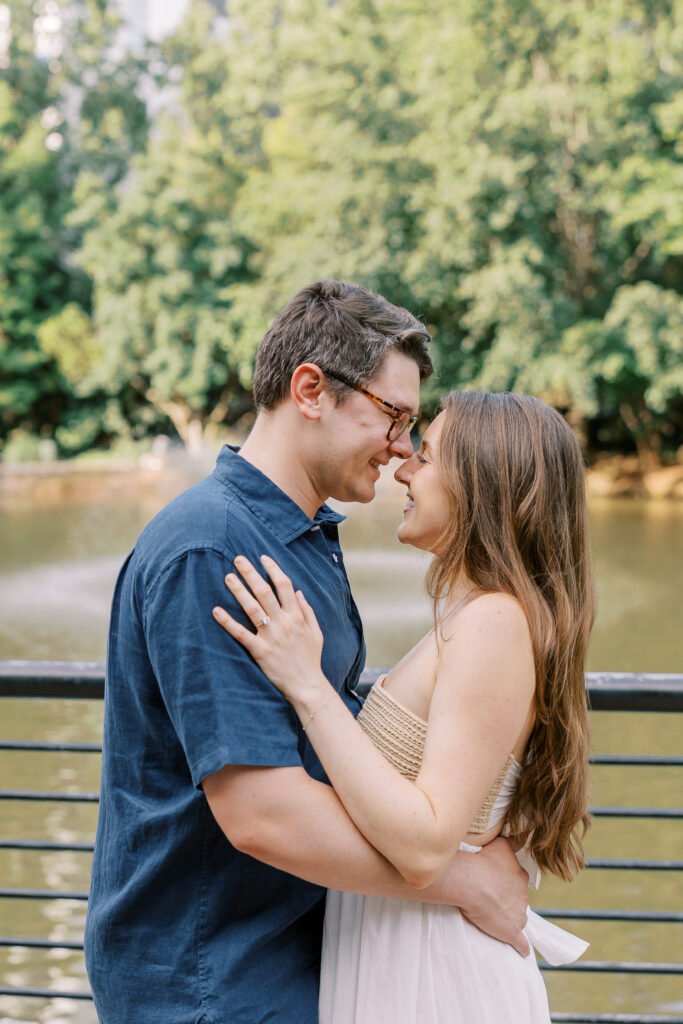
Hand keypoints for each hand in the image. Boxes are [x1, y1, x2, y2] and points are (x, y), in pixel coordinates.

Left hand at [212, 555, 327, 705]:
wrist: (307, 686)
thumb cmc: (311, 659)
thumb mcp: (316, 632)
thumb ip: (307, 610)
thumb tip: (297, 591)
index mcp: (297, 616)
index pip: (284, 585)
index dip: (273, 569)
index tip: (262, 557)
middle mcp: (284, 622)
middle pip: (265, 591)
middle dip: (251, 573)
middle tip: (238, 559)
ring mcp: (271, 637)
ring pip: (252, 608)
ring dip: (239, 591)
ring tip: (228, 577)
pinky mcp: (260, 651)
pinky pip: (241, 634)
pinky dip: (228, 622)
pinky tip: (216, 610)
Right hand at [456, 838, 529, 955]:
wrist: (470, 882)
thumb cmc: (482, 861)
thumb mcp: (500, 845)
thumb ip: (514, 841)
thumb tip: (524, 835)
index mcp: (520, 876)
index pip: (518, 880)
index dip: (508, 881)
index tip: (497, 882)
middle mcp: (523, 895)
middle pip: (519, 899)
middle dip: (509, 899)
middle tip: (492, 897)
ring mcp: (519, 915)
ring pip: (519, 917)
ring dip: (510, 918)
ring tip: (495, 917)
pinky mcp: (512, 932)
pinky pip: (521, 943)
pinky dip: (521, 947)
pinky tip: (521, 951)